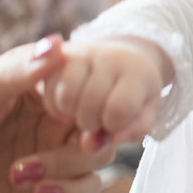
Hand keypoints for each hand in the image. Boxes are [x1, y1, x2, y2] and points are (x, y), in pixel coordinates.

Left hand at [0, 35, 114, 192]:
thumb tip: (59, 43)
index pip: (91, 79)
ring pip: (99, 156)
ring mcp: (52, 148)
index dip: (94, 95)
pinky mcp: (49, 183)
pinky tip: (36, 191)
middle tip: (80, 143)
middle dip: (94, 137)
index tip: (75, 111)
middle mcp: (53, 113)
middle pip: (104, 120)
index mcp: (40, 81)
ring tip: (23, 171)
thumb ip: (19, 71)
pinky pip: (84, 188)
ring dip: (69, 166)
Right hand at [43, 36, 171, 144]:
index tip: (115, 121)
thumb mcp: (145, 112)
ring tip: (82, 113)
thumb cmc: (135, 92)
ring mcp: (84, 53)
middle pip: (90, 103)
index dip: (113, 124)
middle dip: (92, 122)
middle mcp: (110, 57)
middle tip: (98, 119)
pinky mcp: (60, 55)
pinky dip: (54, 105)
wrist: (124, 59)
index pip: (119, 109)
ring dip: (71, 114)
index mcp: (137, 72)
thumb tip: (115, 139)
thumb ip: (135, 130)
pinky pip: (48, 86)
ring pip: (66, 96)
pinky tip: (68, 107)